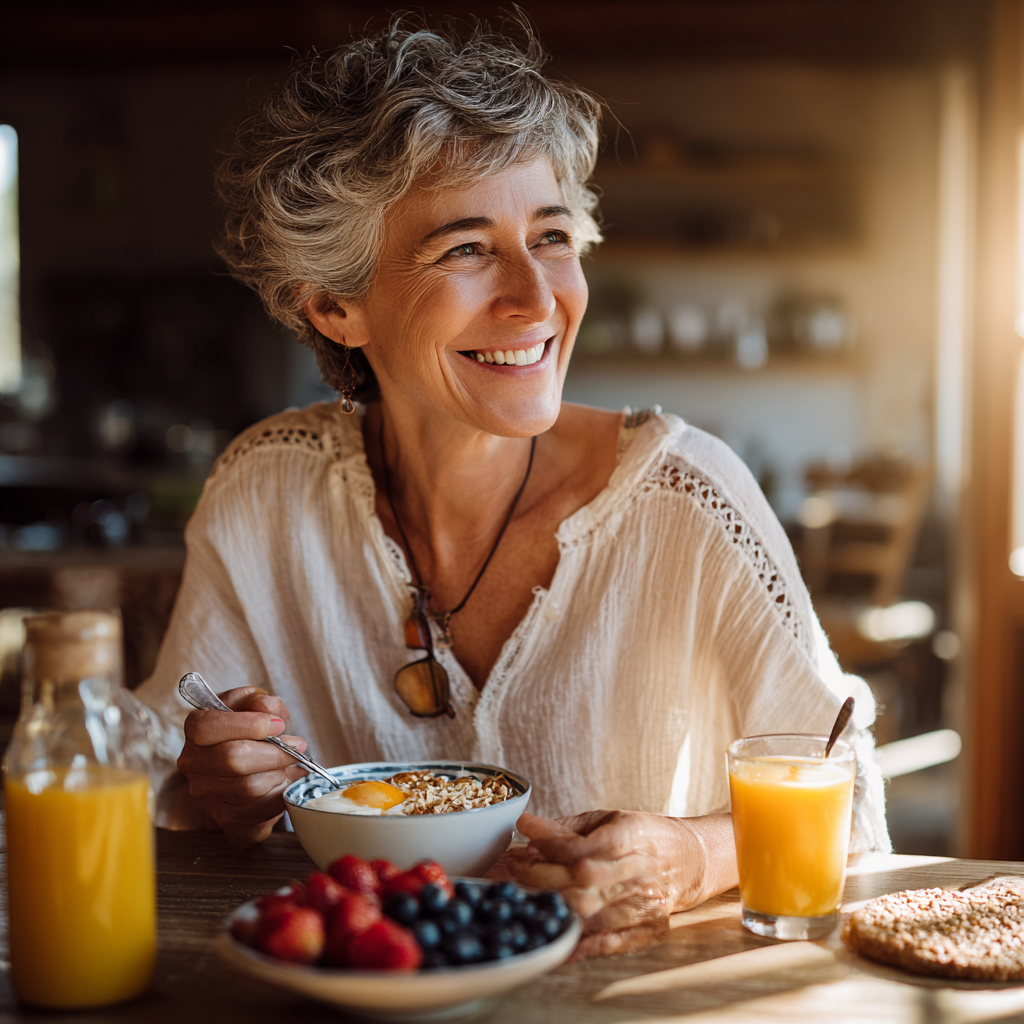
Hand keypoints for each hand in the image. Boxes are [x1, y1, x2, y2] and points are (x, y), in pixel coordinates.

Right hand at [176, 686, 308, 847]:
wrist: (245, 770)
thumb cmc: (249, 731)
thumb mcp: (254, 705)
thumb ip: (260, 700)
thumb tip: (269, 709)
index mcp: (195, 728)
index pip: (209, 727)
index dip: (248, 725)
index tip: (279, 725)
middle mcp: (193, 762)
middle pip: (233, 759)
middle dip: (274, 752)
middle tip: (298, 746)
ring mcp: (206, 793)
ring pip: (248, 786)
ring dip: (280, 773)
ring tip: (294, 763)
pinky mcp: (225, 816)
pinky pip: (259, 808)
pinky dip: (280, 793)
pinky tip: (288, 780)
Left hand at [508, 810, 735, 958]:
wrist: (690, 859)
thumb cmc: (643, 836)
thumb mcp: (609, 818)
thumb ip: (569, 827)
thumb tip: (528, 830)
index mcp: (630, 836)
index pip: (582, 845)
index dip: (547, 845)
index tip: (523, 840)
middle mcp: (637, 871)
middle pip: (581, 880)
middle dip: (540, 874)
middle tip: (515, 867)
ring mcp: (644, 904)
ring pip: (590, 912)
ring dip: (553, 905)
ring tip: (528, 895)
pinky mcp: (649, 929)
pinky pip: (609, 943)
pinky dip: (580, 944)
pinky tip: (557, 934)